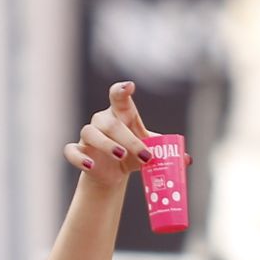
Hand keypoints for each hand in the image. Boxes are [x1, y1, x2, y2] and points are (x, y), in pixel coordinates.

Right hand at [63, 81, 191, 185]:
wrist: (113, 173)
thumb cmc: (133, 154)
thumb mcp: (151, 151)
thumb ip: (167, 153)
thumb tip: (187, 159)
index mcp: (121, 114)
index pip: (118, 96)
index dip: (122, 90)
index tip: (129, 87)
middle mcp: (103, 120)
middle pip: (110, 122)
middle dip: (128, 138)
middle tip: (145, 155)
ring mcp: (88, 135)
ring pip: (90, 133)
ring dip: (106, 144)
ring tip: (121, 156)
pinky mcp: (79, 151)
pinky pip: (72, 151)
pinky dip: (79, 158)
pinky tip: (91, 166)